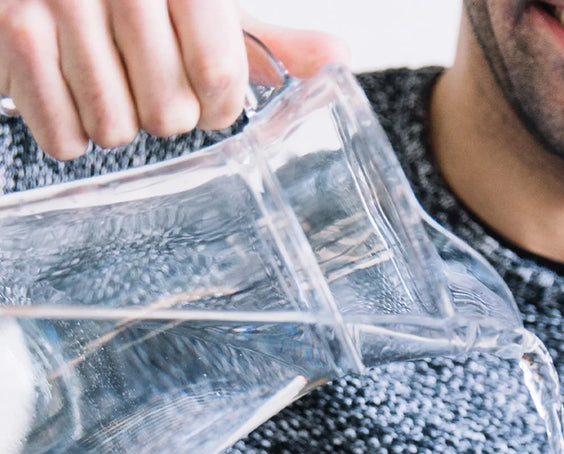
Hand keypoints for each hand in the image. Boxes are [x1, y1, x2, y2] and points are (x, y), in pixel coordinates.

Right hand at [0, 0, 347, 159]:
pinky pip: (62, 135)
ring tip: (103, 82)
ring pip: (115, 128)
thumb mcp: (199, 8)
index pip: (220, 77)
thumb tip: (337, 62)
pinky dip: (67, 130)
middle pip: (169, 113)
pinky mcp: (9, 29)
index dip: (217, 105)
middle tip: (143, 82)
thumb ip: (264, 40)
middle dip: (162, 114)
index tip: (207, 97)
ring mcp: (57, 1)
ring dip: (113, 122)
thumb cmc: (123, 0)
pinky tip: (67, 92)